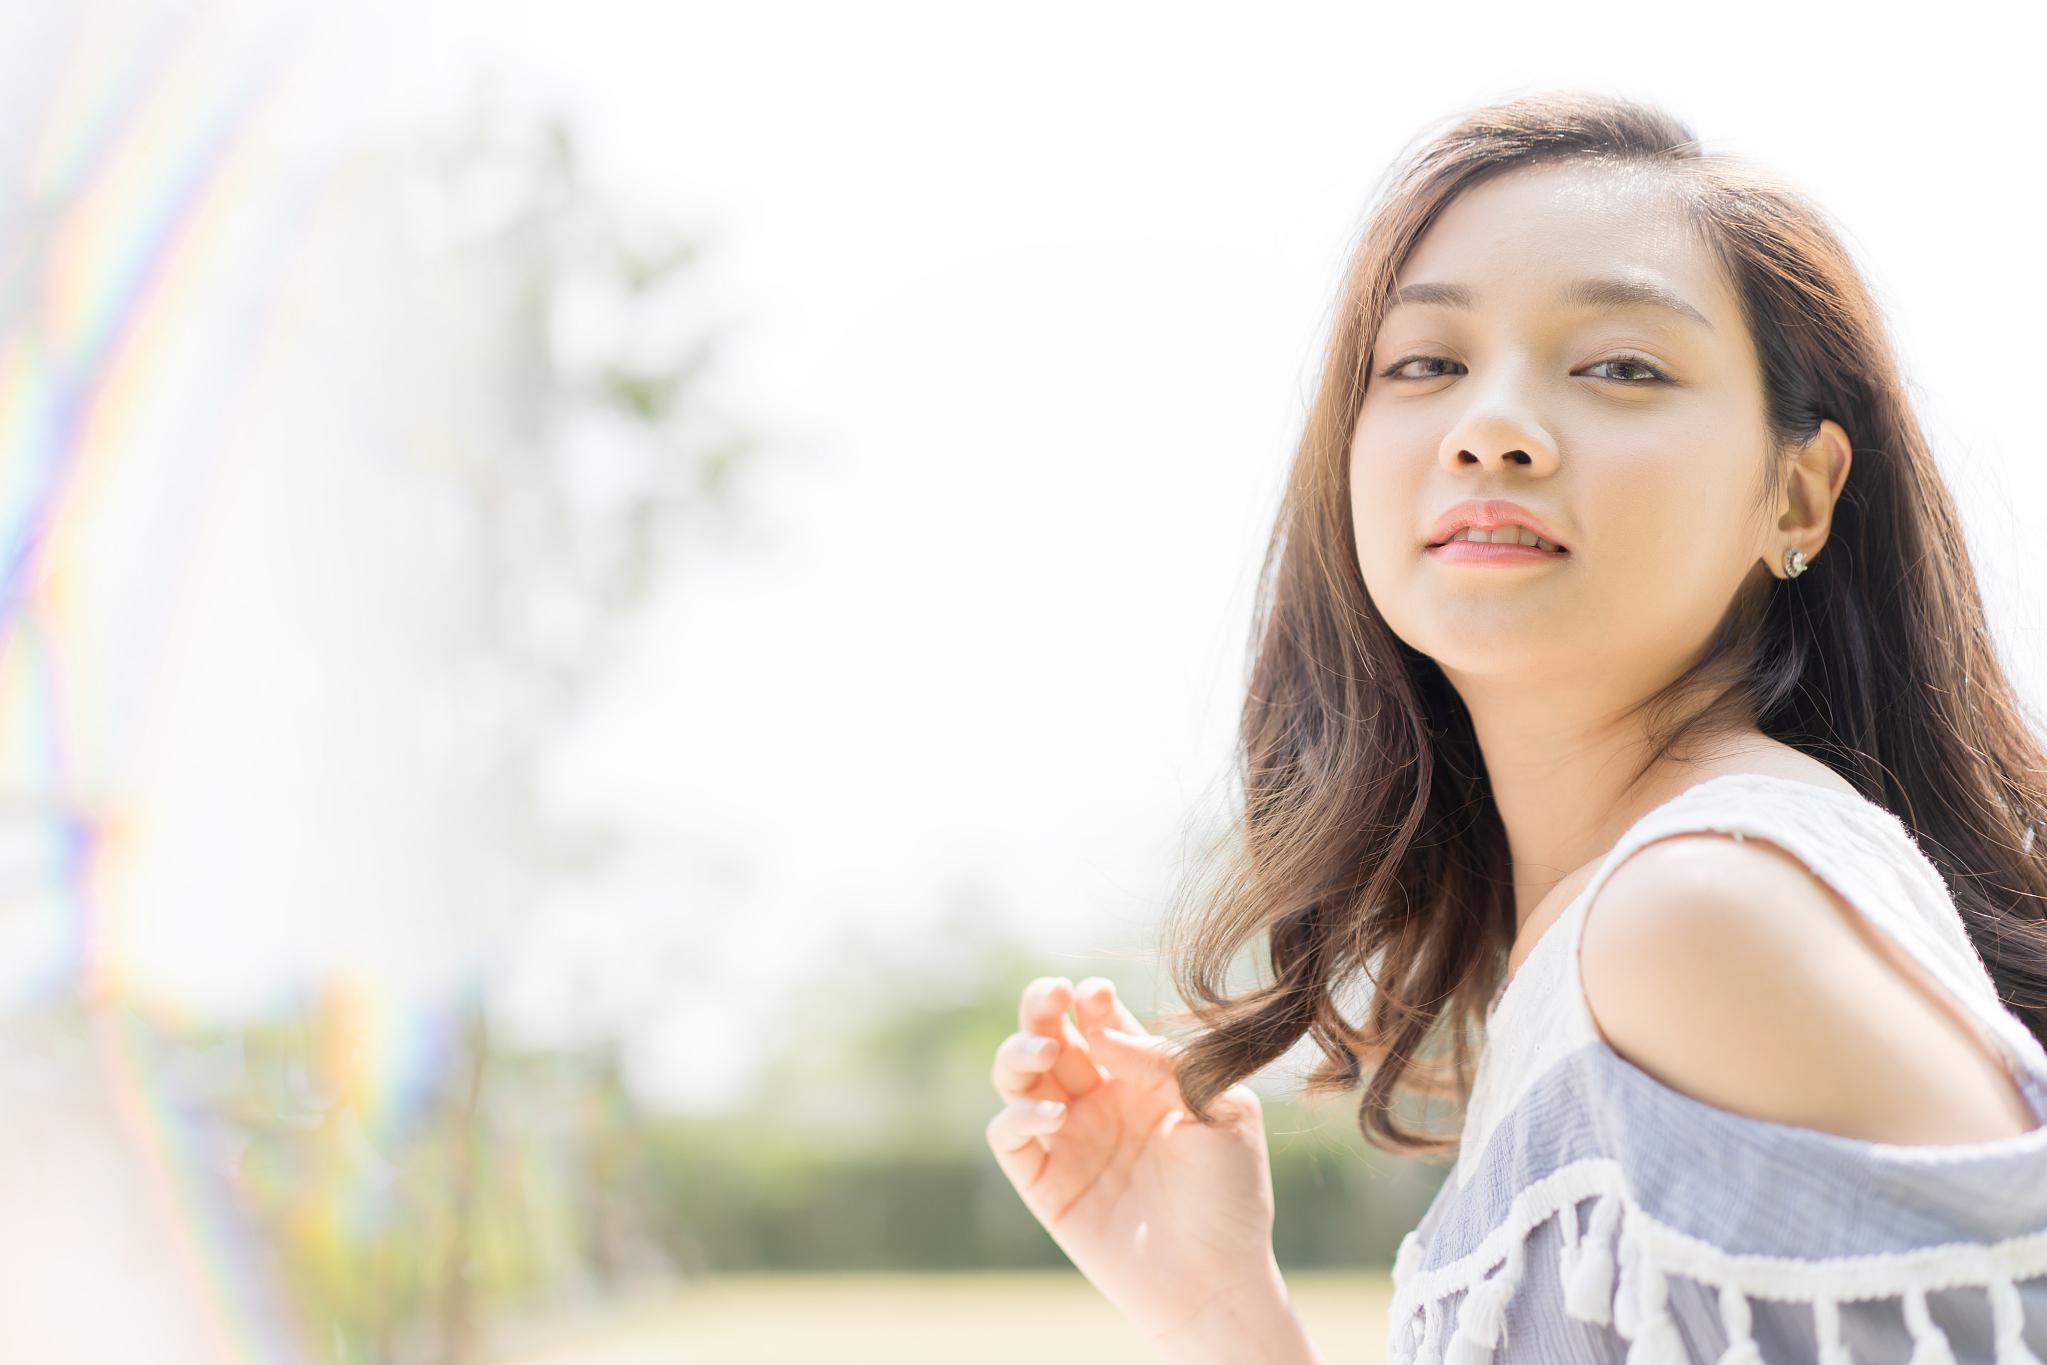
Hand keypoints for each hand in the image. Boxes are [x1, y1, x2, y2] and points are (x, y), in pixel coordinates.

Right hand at [984, 975, 1284, 1347]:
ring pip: (1017, 1075)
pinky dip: (1018, 1115)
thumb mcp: (1221, 1111)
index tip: (1095, 995)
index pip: (1102, 1021)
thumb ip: (1166, 1063)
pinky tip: (1052, 1116)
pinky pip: (1008, 1135)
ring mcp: (1068, 1138)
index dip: (1091, 1000)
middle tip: (1050, 995)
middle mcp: (1099, 1101)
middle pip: (1050, 1034)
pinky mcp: (1044, 1181)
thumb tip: (1100, 1032)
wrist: (1214, 1279)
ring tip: (1046, 1053)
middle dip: (1041, 1006)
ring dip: (1020, 1051)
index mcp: (1142, 1078)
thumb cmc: (1230, 1195)